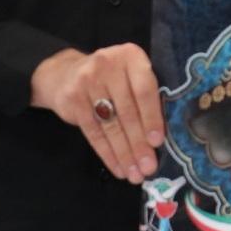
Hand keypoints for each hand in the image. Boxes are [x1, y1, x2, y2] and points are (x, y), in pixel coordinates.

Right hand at [30, 44, 162, 183]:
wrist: (66, 72)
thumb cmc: (112, 78)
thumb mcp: (131, 75)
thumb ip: (146, 95)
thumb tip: (164, 136)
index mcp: (131, 56)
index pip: (144, 90)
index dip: (152, 117)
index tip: (158, 142)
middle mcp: (108, 64)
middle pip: (127, 111)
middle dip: (139, 143)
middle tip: (148, 168)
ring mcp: (86, 81)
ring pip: (110, 125)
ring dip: (124, 153)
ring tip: (135, 174)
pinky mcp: (72, 99)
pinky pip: (92, 132)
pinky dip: (107, 153)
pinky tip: (118, 167)